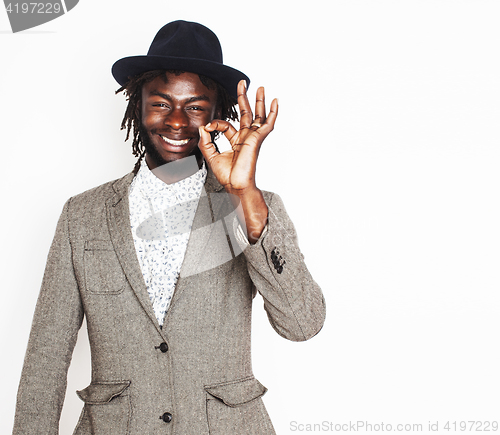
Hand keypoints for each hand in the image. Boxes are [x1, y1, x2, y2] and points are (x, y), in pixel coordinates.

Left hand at [198, 80, 277, 194]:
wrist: (236, 186)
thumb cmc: (228, 176)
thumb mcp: (211, 156)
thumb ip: (205, 141)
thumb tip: (203, 126)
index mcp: (236, 142)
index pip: (226, 125)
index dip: (215, 123)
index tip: (207, 127)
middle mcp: (246, 138)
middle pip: (246, 113)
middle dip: (244, 98)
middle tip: (242, 83)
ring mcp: (253, 138)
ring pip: (258, 116)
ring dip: (259, 101)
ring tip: (260, 87)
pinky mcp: (257, 139)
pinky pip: (267, 124)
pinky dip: (272, 113)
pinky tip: (274, 102)